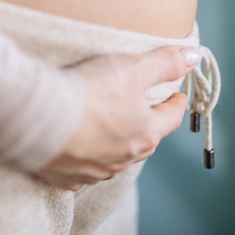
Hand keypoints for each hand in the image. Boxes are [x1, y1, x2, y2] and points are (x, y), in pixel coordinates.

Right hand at [35, 45, 200, 190]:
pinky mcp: (67, 177)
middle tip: (148, 110)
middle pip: (146, 141)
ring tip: (114, 128)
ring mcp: (95, 171)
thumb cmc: (90, 92)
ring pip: (117, 158)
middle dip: (150, 125)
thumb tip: (194, 57)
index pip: (171, 118)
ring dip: (119, 144)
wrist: (39, 117)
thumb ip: (165, 63)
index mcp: (145, 133)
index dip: (176, 103)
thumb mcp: (133, 68)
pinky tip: (82, 151)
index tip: (178, 96)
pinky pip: (84, 172)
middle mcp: (124, 158)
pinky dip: (88, 161)